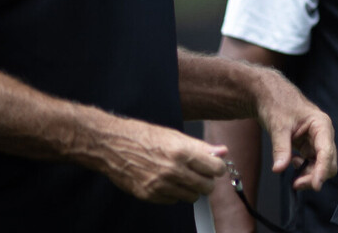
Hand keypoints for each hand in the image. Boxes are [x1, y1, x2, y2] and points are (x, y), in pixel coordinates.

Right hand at [97, 116, 228, 203]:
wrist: (114, 146)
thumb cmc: (145, 136)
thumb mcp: (175, 136)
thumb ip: (201, 146)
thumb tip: (223, 151)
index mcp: (182, 152)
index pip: (215, 168)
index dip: (218, 167)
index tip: (216, 165)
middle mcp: (173, 171)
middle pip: (207, 186)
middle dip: (208, 180)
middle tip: (202, 172)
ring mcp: (161, 185)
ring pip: (192, 197)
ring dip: (192, 188)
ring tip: (184, 176)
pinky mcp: (150, 196)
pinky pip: (174, 201)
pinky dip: (175, 193)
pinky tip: (169, 181)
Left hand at [254, 72, 336, 190]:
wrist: (268, 95)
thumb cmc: (277, 103)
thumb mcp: (278, 125)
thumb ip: (281, 148)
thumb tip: (279, 169)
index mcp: (321, 124)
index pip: (327, 151)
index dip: (323, 170)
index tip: (316, 185)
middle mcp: (322, 133)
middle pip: (329, 162)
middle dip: (315, 175)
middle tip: (297, 184)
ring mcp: (316, 140)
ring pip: (321, 165)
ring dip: (310, 174)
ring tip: (293, 175)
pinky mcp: (309, 145)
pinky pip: (312, 163)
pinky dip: (304, 169)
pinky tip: (292, 162)